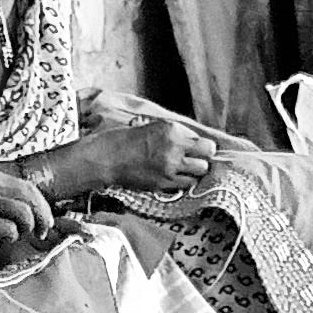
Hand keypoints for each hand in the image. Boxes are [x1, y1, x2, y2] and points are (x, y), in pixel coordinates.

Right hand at [0, 168, 54, 248]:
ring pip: (23, 213)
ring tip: (21, 235)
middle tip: (43, 232)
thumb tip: (25, 209)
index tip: (45, 219)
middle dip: (42, 217)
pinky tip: (6, 237)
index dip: (42, 205)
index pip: (29, 188)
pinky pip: (8, 229)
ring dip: (28, 228)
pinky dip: (12, 235)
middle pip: (31, 198)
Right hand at [89, 119, 216, 191]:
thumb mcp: (152, 127)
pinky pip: (184, 185)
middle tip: (193, 159)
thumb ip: (174, 134)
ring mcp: (169, 169)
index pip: (206, 143)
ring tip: (182, 169)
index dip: (203, 147)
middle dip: (202, 159)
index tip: (198, 149)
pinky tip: (172, 177)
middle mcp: (174, 149)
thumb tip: (193, 141)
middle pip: (207, 159)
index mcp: (172, 131)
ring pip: (199, 174)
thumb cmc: (124, 139)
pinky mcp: (162, 184)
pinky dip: (182, 182)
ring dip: (193, 172)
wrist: (105, 158)